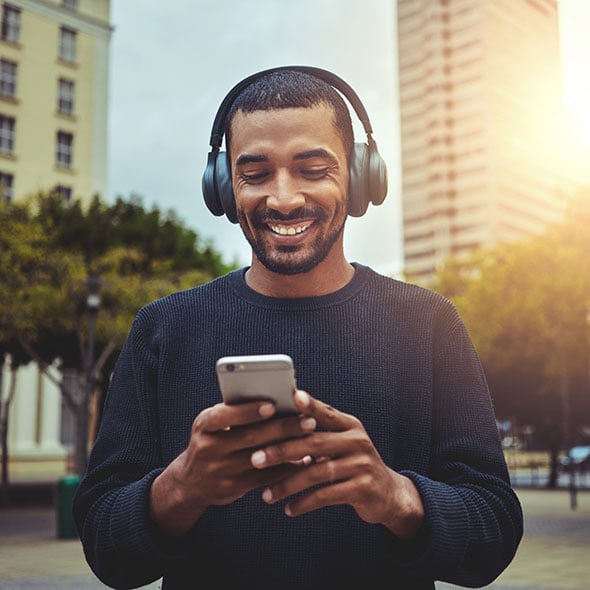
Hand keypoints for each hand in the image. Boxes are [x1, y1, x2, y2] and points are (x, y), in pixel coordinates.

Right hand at [150, 400, 315, 535]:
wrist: (190, 482)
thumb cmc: (212, 441)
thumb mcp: (213, 424)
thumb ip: (236, 411)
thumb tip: (277, 398)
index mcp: (204, 425)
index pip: (224, 415)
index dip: (248, 411)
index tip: (273, 404)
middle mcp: (208, 448)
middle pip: (250, 437)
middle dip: (282, 428)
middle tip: (308, 420)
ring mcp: (219, 471)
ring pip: (260, 459)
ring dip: (289, 448)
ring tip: (310, 438)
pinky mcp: (231, 489)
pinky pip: (264, 479)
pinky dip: (286, 469)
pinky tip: (303, 460)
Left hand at [251, 390, 424, 539]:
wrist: (387, 493)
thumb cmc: (352, 462)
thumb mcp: (342, 442)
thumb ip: (319, 430)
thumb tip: (279, 418)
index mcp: (350, 425)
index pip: (325, 412)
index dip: (309, 405)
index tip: (290, 397)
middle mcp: (357, 441)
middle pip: (314, 442)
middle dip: (282, 450)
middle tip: (256, 459)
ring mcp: (361, 465)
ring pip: (317, 473)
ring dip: (288, 484)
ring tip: (266, 495)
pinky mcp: (362, 488)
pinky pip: (327, 496)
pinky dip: (305, 503)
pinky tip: (288, 509)